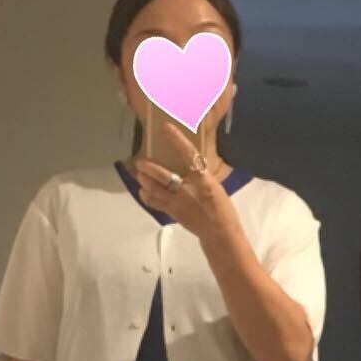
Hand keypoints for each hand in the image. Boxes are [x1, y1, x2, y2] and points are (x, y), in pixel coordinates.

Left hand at [132, 123, 242, 245]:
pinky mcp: (172, 212)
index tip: (166, 128)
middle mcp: (188, 189)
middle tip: (140, 161)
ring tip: (140, 174)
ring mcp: (178, 202)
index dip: (177, 140)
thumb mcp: (214, 185)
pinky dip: (146, 196)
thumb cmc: (221, 207)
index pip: (188, 154)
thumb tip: (188, 161)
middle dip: (149, 168)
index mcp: (203, 179)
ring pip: (154, 189)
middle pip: (163, 176)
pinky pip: (154, 203)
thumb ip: (200, 175)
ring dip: (144, 181)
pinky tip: (143, 191)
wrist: (219, 232)